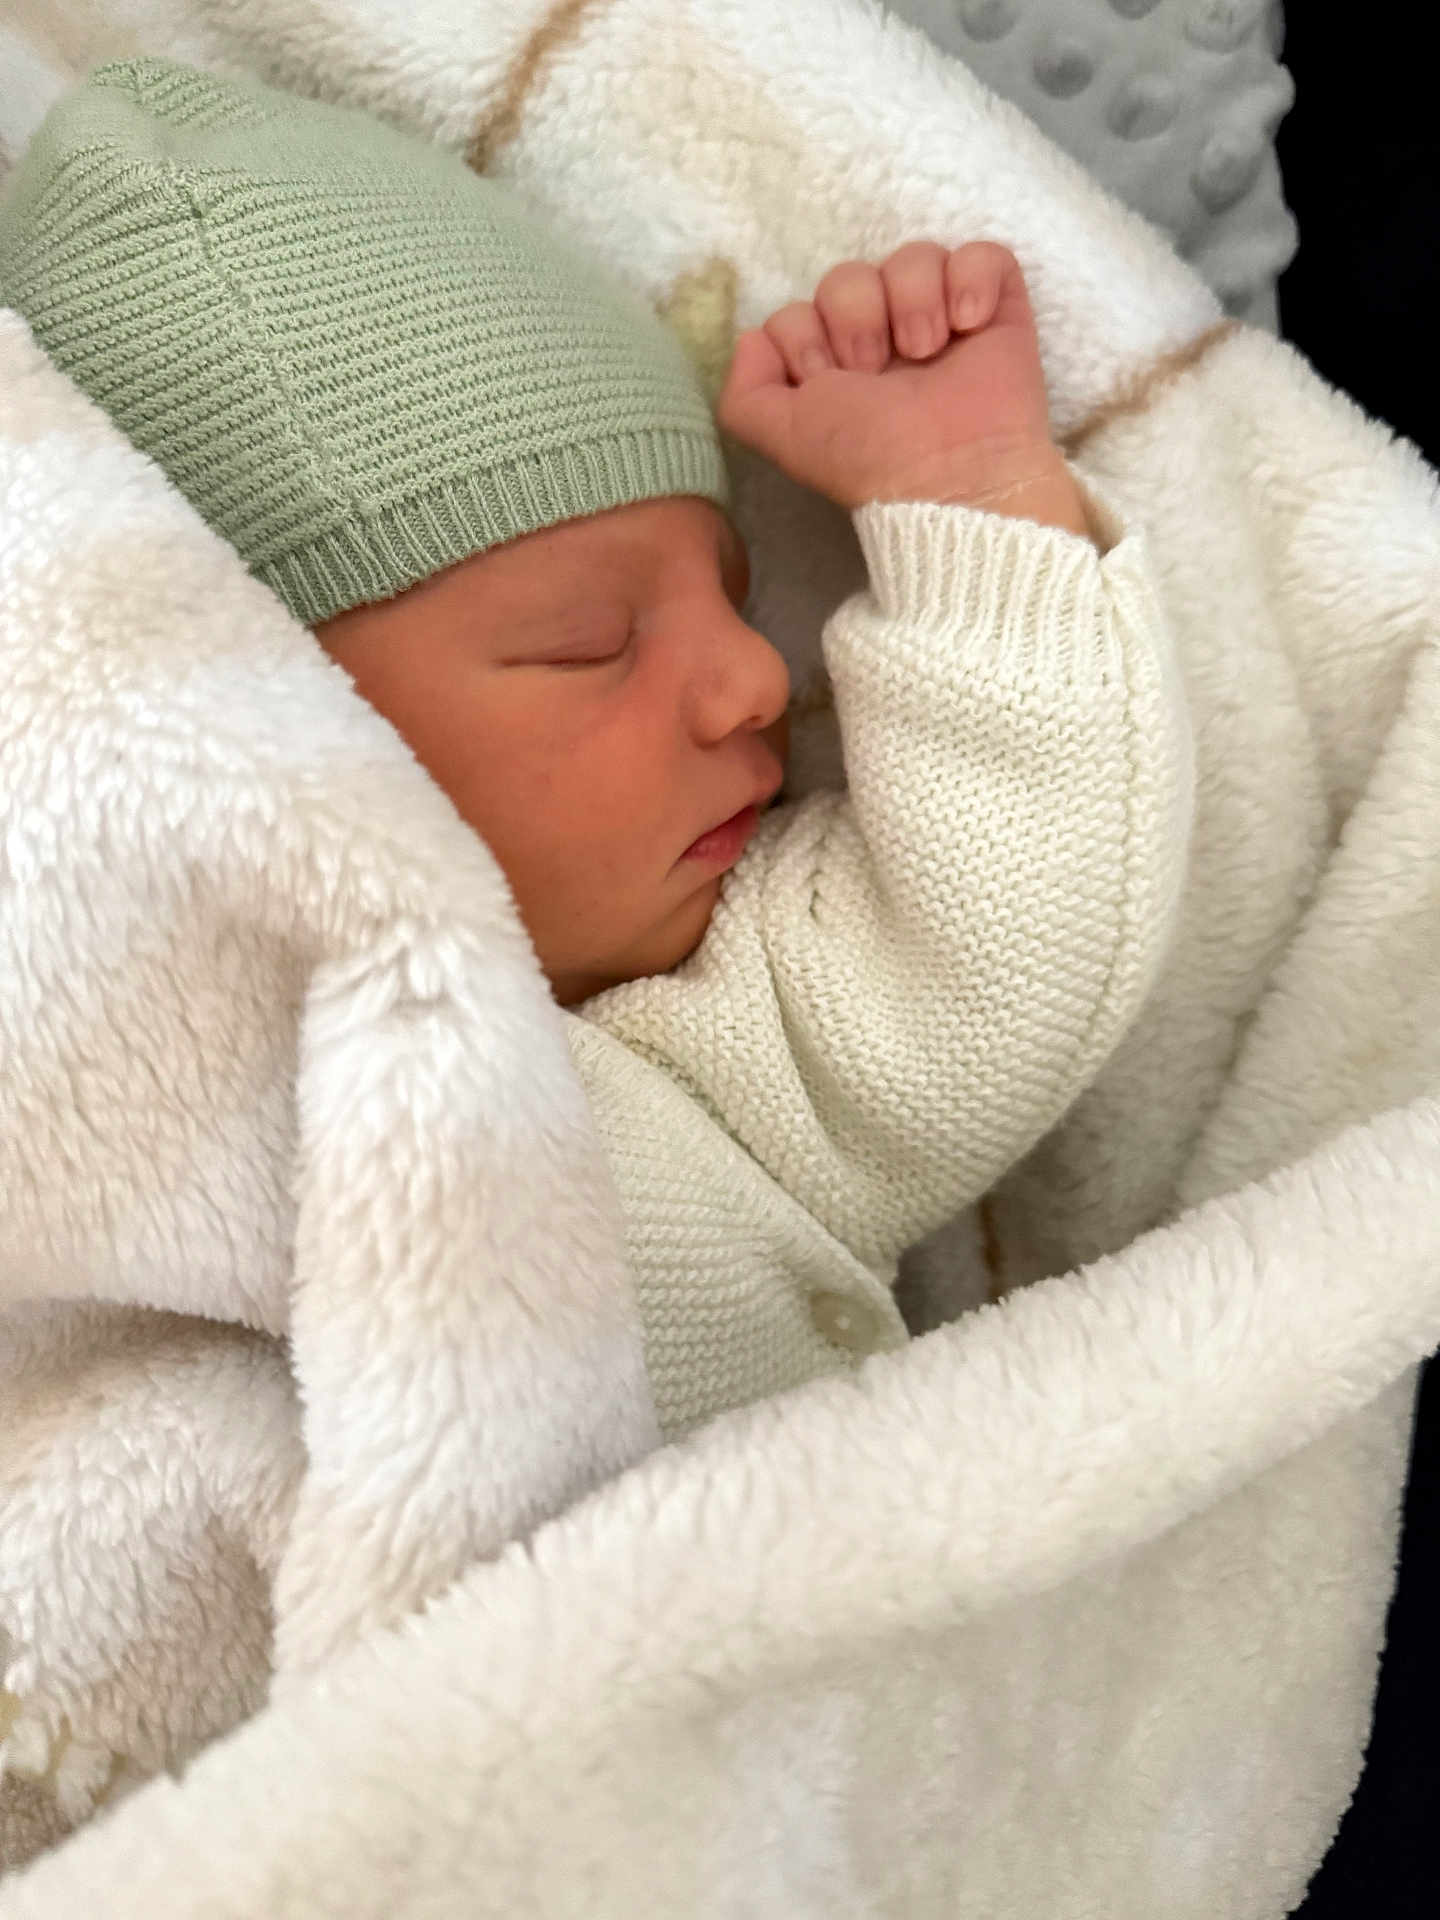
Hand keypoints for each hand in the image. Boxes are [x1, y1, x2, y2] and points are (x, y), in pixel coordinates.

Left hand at [717, 241, 1086, 533]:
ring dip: (914, 303)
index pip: (799, 310)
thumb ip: (743, 395)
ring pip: (912, 256)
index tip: (831, 380)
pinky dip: (972, 280)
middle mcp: (884, 339)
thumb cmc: (871, 459)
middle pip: (848, 277)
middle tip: (880, 372)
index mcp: (835, 367)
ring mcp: (942, 319)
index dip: (807, 338)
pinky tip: (970, 327)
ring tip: (929, 352)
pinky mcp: (997, 308)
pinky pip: (983, 254)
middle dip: (857, 321)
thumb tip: (751, 338)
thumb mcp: (785, 438)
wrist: (952, 472)